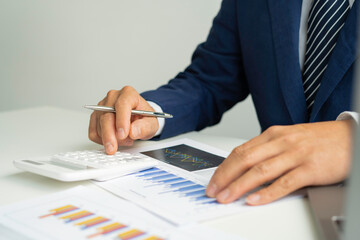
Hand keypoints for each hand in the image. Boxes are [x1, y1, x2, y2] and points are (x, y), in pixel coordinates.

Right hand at [88, 86, 158, 153]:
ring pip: (99, 125)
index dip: (121, 121)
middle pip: (107, 116)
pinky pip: (93, 132)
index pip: (122, 105)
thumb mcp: (152, 123)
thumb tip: (133, 132)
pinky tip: (115, 140)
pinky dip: (102, 140)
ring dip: (110, 138)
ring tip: (126, 140)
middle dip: (109, 135)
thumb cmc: (144, 117)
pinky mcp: (96, 116)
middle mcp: (113, 97)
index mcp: (128, 94)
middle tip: (113, 148)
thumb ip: (144, 127)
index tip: (122, 135)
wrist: (138, 118)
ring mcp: (102, 106)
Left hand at [206, 120, 353, 204]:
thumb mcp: (288, 139)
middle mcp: (281, 142)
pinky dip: (267, 193)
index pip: (240, 151)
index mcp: (273, 134)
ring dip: (239, 186)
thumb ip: (267, 150)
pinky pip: (284, 183)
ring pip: (260, 171)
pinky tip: (254, 200)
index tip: (213, 180)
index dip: (223, 167)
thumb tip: (244, 166)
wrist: (350, 136)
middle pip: (245, 160)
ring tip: (226, 197)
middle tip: (213, 191)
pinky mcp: (309, 169)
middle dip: (225, 177)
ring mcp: (295, 155)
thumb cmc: (318, 140)